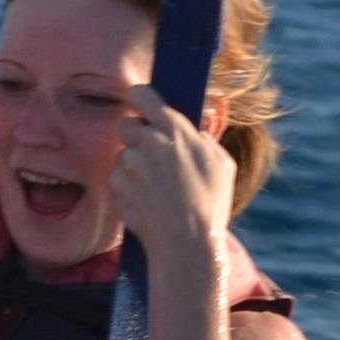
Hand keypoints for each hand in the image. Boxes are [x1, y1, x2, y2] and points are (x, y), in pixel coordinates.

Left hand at [109, 85, 256, 287]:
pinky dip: (127, 189)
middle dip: (134, 137)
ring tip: (155, 189)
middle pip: (125, 125)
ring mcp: (129, 165)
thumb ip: (206, 140)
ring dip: (133, 167)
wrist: (186, 243)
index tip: (137, 101)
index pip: (143, 95)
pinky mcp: (117, 188)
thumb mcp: (222, 164)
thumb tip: (196, 130)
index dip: (138, 97)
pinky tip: (146, 203)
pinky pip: (117, 181)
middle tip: (150, 155)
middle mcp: (148, 142)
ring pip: (122, 156)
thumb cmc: (211, 204)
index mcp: (175, 130)